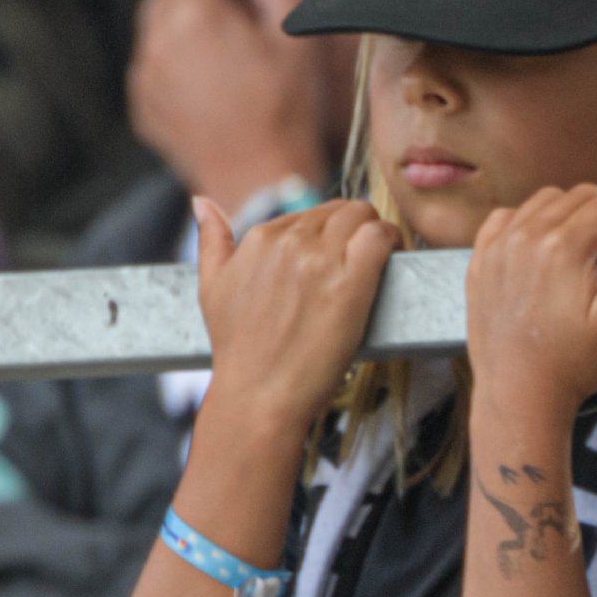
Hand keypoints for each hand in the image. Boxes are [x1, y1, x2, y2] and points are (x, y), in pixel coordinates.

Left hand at [131, 0, 330, 204]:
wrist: (259, 180)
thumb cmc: (284, 110)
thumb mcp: (295, 39)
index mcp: (195, 13)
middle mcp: (159, 38)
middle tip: (235, 21)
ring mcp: (145, 74)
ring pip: (157, 31)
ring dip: (183, 32)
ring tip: (222, 59)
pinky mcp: (142, 105)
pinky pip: (153, 69)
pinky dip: (174, 68)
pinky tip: (208, 90)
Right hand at [194, 195, 395, 440]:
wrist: (258, 394)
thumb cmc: (238, 350)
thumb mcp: (211, 287)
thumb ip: (211, 241)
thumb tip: (200, 202)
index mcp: (260, 237)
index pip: (309, 214)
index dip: (331, 232)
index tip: (342, 254)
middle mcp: (290, 241)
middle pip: (341, 210)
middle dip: (357, 227)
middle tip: (368, 255)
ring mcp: (321, 259)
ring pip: (363, 216)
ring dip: (379, 231)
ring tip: (386, 256)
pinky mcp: (351, 281)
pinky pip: (381, 236)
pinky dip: (393, 240)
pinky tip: (395, 257)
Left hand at [464, 183, 596, 436]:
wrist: (518, 396)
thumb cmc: (571, 365)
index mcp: (563, 248)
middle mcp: (526, 236)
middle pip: (576, 196)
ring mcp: (498, 247)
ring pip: (542, 201)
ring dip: (566, 216)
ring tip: (578, 254)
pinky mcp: (480, 261)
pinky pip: (505, 217)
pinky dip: (527, 223)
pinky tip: (540, 250)